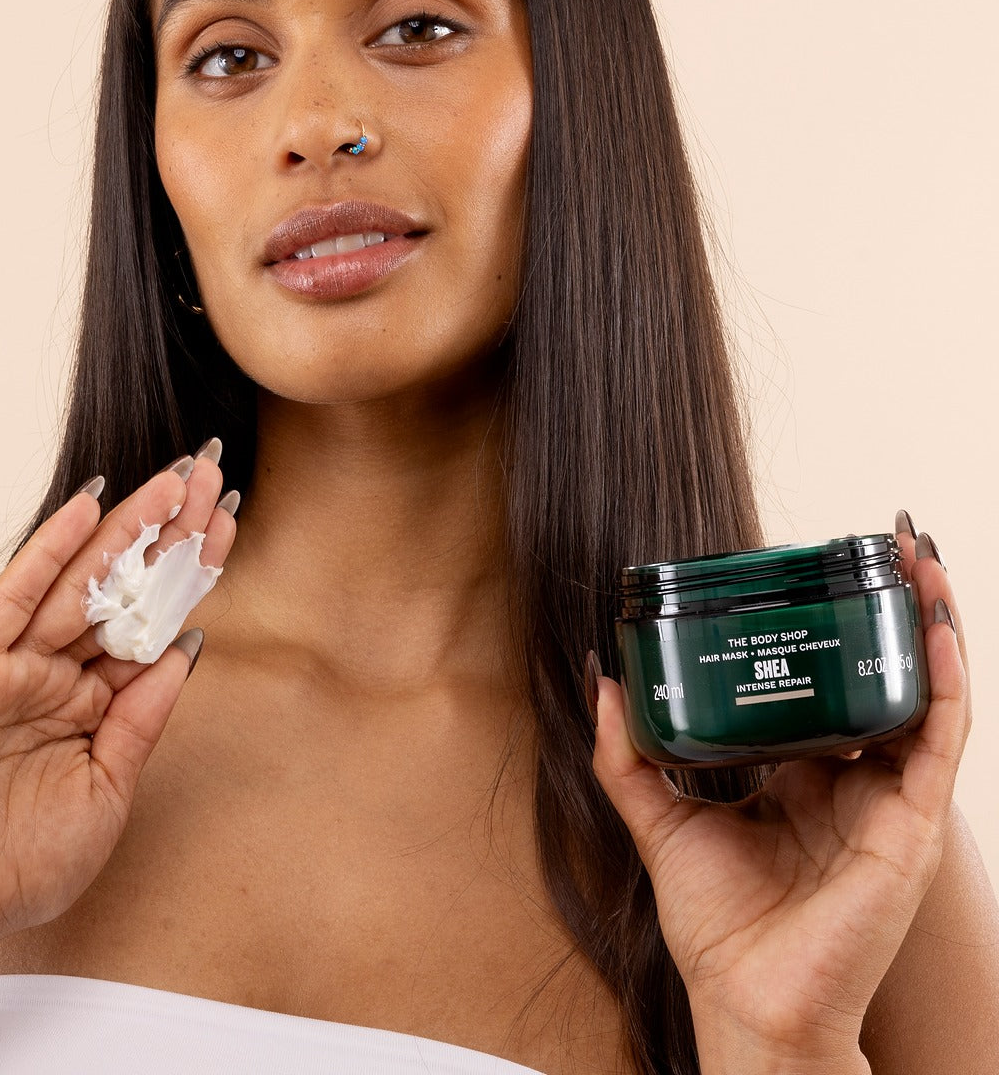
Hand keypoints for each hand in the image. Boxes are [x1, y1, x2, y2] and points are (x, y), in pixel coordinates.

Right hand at [0, 451, 236, 955]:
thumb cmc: (24, 864)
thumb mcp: (110, 785)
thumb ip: (144, 715)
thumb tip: (188, 647)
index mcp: (91, 701)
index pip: (152, 622)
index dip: (191, 575)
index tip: (230, 525)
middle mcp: (55, 672)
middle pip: (124, 590)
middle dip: (169, 535)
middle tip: (212, 478)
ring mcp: (12, 664)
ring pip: (81, 582)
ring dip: (127, 528)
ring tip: (175, 482)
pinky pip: (15, 596)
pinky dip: (52, 548)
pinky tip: (90, 504)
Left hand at [590, 514, 969, 1068]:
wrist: (748, 1003)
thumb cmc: (718, 928)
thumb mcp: (661, 823)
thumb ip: (627, 756)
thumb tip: (604, 678)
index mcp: (802, 780)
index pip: (823, 689)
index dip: (824, 634)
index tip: (807, 574)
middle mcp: (852, 783)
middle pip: (879, 679)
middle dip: (886, 611)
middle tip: (879, 543)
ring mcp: (888, 803)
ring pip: (921, 696)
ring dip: (926, 627)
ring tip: (917, 560)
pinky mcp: (912, 828)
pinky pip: (939, 743)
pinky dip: (942, 684)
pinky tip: (934, 631)